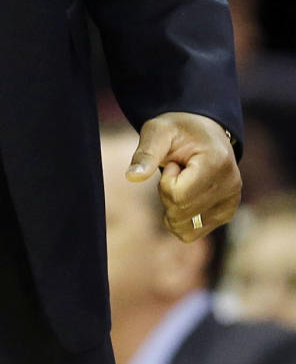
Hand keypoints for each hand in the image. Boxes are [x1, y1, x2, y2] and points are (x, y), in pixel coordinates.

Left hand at [127, 111, 240, 241]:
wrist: (203, 131)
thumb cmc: (178, 129)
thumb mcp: (158, 131)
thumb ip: (145, 153)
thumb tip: (131, 177)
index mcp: (217, 163)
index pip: (178, 196)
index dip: (165, 181)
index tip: (173, 163)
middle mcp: (231, 186)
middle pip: (180, 214)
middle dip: (166, 194)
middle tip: (177, 171)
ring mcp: (231, 203)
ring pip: (185, 229)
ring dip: (173, 208)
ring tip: (183, 181)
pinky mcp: (226, 214)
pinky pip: (192, 233)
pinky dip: (181, 217)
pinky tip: (187, 194)